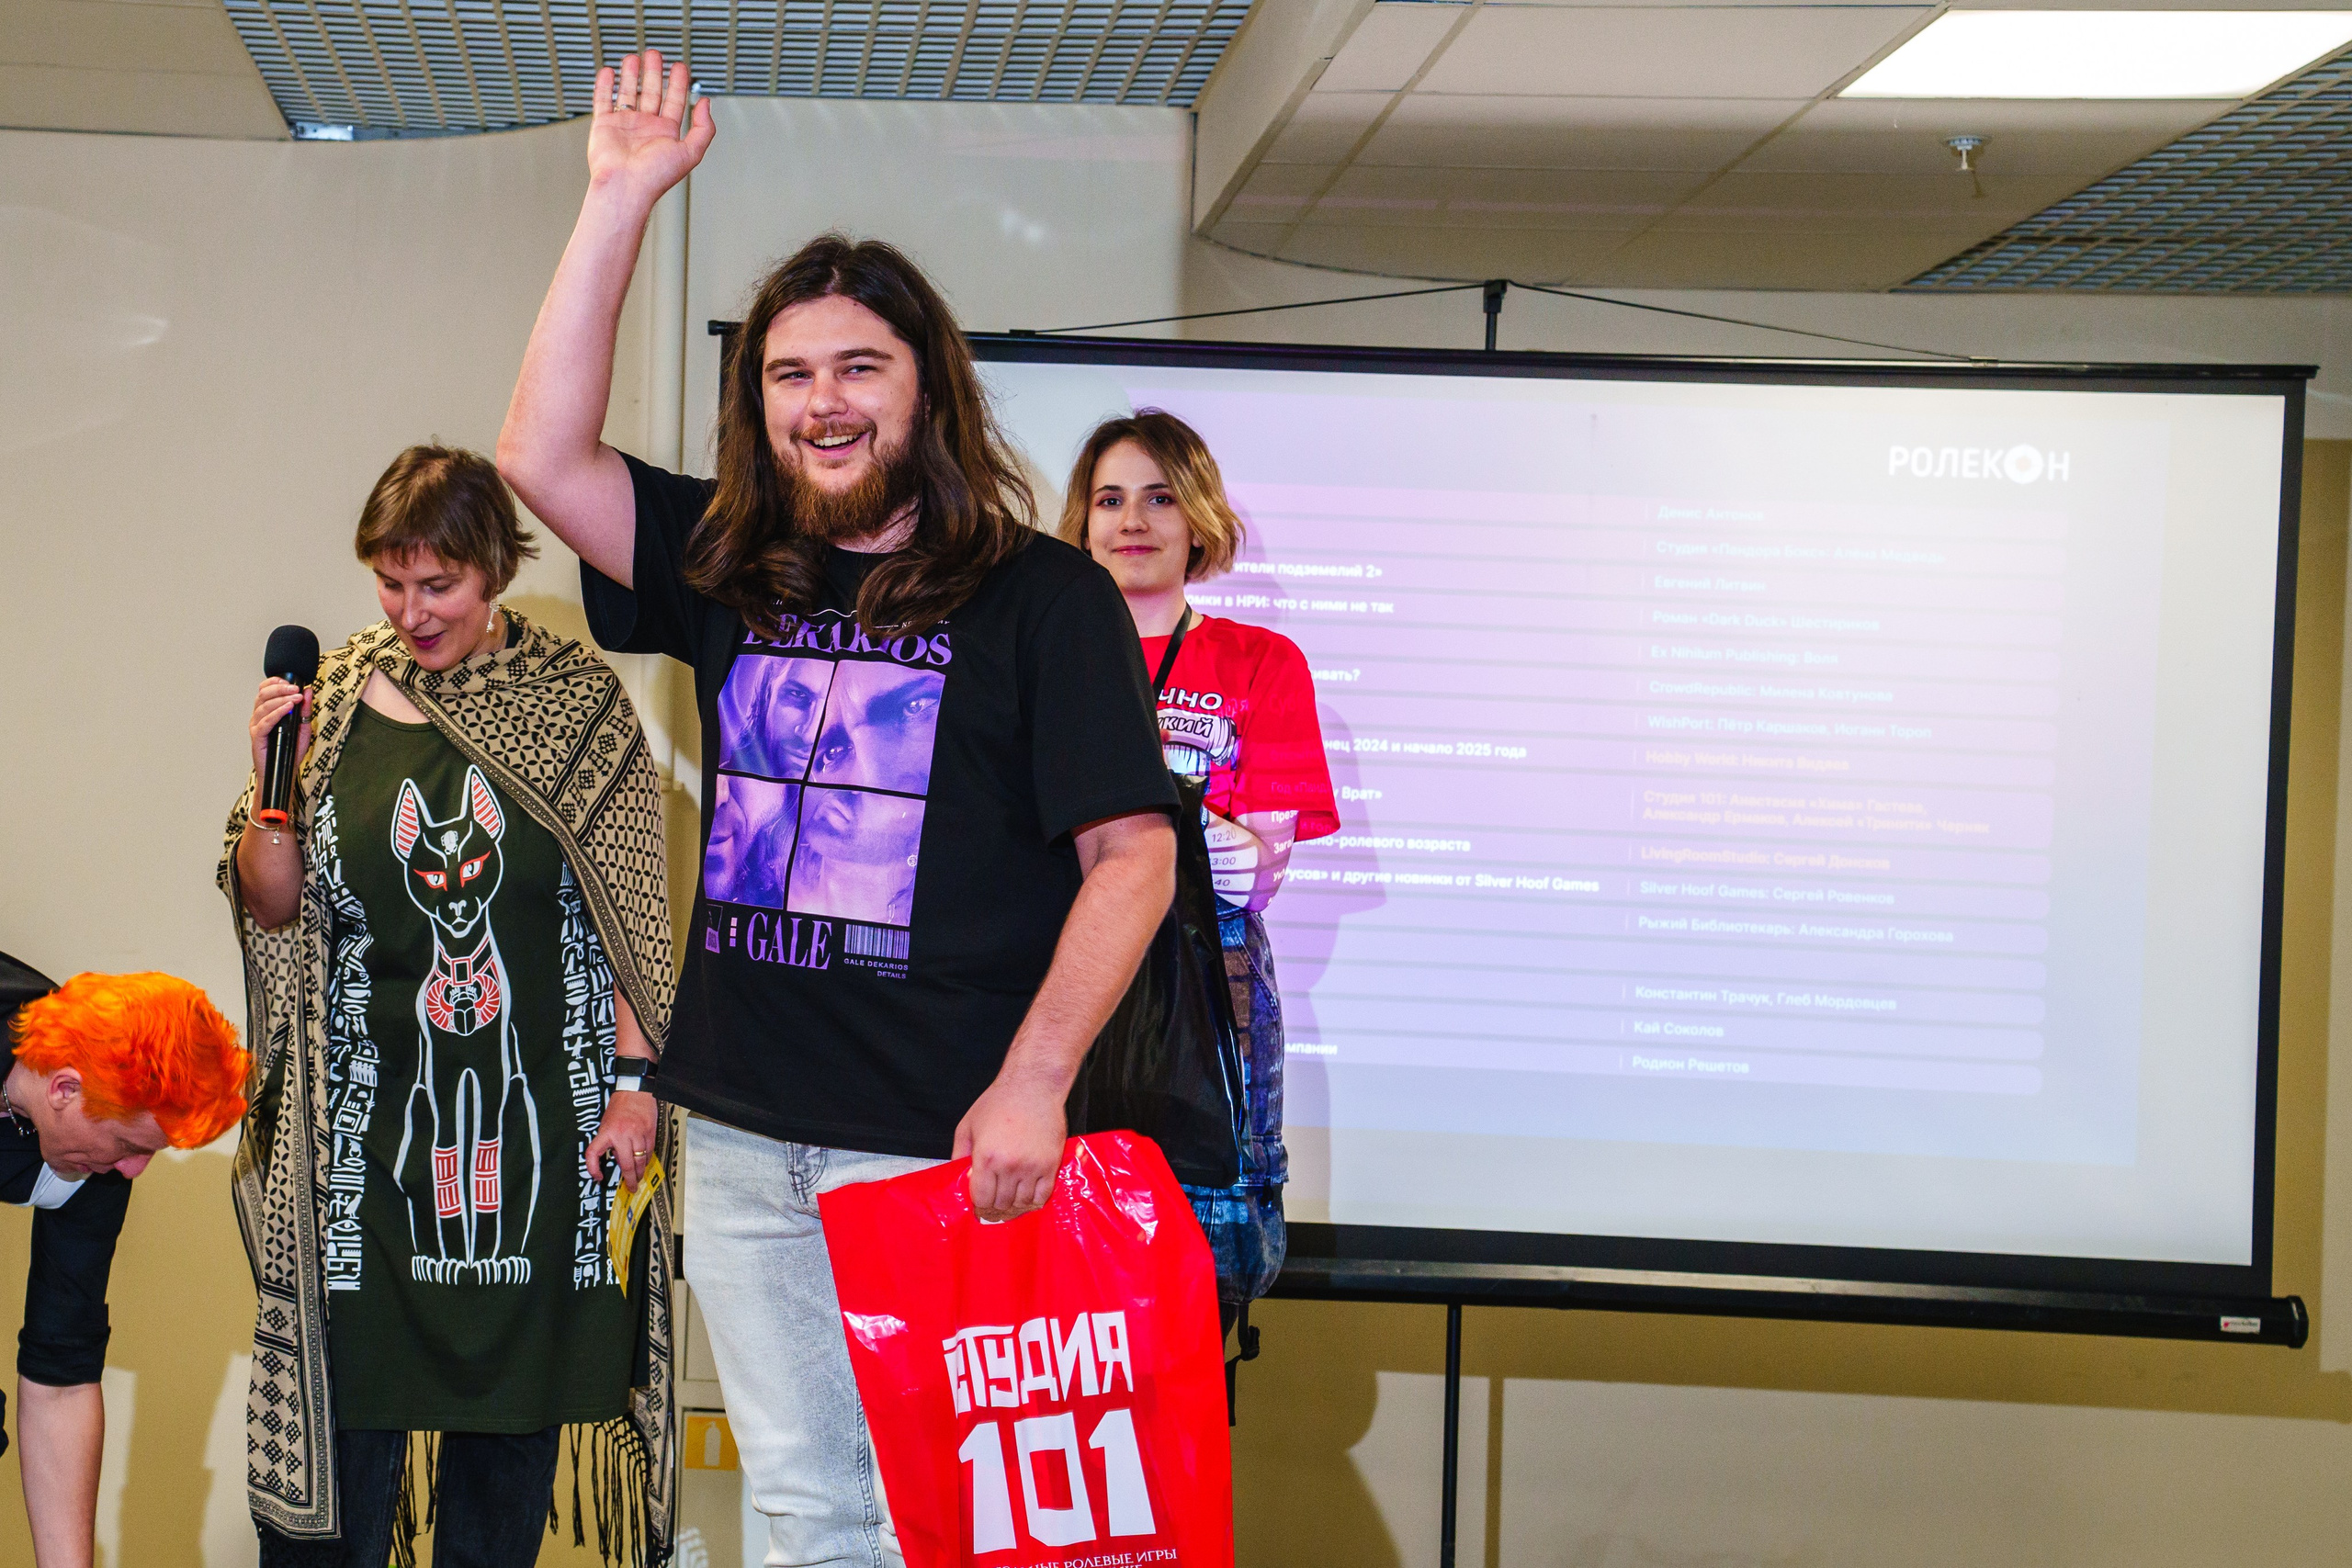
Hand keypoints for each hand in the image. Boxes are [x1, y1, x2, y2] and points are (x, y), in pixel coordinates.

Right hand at [249, 677, 310, 782]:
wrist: (284, 771)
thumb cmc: (290, 750)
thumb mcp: (303, 728)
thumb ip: (305, 710)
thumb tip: (309, 691)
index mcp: (267, 711)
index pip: (265, 690)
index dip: (274, 682)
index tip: (290, 680)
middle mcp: (259, 716)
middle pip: (263, 695)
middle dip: (280, 688)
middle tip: (296, 688)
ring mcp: (257, 726)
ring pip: (263, 706)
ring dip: (281, 699)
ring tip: (296, 697)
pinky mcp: (257, 736)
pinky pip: (265, 722)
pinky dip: (277, 713)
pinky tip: (288, 708)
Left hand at [585, 1088, 659, 1192]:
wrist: (635, 1091)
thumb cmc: (619, 1107)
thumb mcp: (606, 1124)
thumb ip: (610, 1142)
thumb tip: (618, 1160)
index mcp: (607, 1132)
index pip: (593, 1154)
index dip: (593, 1168)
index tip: (598, 1177)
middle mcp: (622, 1134)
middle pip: (627, 1164)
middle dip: (630, 1179)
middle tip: (632, 1187)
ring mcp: (638, 1133)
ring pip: (641, 1159)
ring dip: (640, 1171)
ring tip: (639, 1177)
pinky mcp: (650, 1131)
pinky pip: (650, 1151)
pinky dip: (648, 1159)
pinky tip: (645, 1163)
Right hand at [587, 51, 715, 204]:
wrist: (625, 187)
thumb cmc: (655, 177)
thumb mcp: (690, 153)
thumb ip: (704, 129)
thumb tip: (706, 104)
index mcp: (666, 133)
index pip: (675, 101)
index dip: (678, 83)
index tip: (680, 67)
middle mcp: (646, 128)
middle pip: (651, 92)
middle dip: (654, 72)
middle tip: (656, 55)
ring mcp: (624, 125)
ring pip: (628, 93)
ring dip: (631, 75)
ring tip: (634, 58)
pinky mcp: (604, 125)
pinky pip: (604, 100)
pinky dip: (605, 85)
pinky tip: (609, 72)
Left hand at [952, 1076, 1067, 1220]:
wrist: (1033, 1086)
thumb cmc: (999, 1102)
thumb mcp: (968, 1125)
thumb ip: (959, 1155)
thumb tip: (960, 1179)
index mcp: (986, 1158)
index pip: (981, 1200)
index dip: (979, 1208)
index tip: (979, 1208)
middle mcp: (1009, 1166)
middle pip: (1001, 1204)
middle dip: (995, 1209)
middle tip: (994, 1208)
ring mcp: (1033, 1167)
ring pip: (1022, 1204)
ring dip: (1014, 1207)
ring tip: (1010, 1203)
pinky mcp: (1051, 1164)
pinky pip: (1042, 1196)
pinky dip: (1033, 1202)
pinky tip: (1027, 1197)